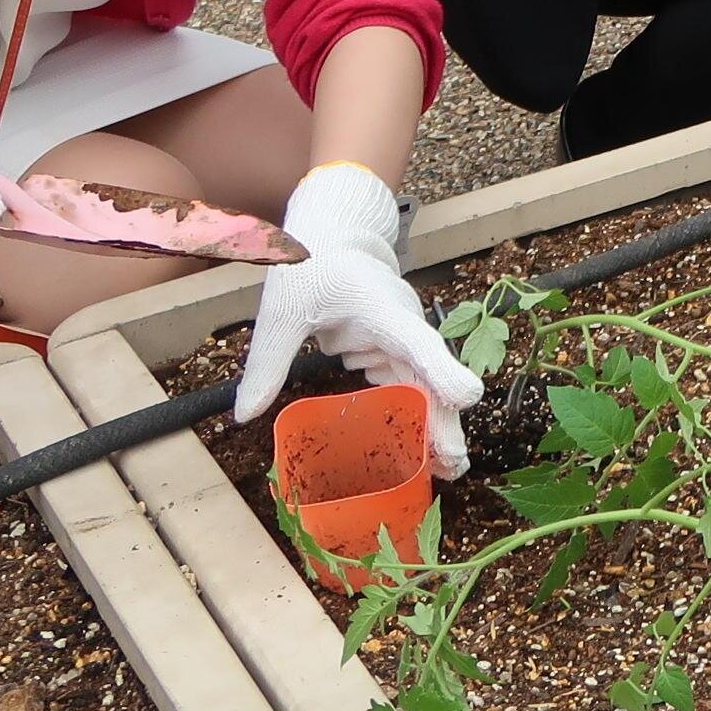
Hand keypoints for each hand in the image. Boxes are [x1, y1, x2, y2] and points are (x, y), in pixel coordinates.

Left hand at [235, 164, 483, 478]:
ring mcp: (399, 339)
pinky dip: (412, 417)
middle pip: (428, 375)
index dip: (441, 371)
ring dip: (433, 426)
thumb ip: (268, 361)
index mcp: (381, 308)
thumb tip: (244, 416)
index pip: (417, 340)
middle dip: (443, 420)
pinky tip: (416, 450)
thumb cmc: (311, 267)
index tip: (466, 399)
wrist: (332, 239)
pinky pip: (405, 386)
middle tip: (454, 464)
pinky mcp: (390, 349)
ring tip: (445, 470)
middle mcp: (401, 325)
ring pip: (422, 386)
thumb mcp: (282, 310)